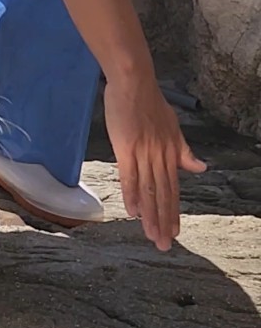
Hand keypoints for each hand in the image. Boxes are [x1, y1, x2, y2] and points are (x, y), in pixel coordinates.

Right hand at [102, 73, 205, 250]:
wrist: (135, 83)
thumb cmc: (149, 102)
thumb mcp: (172, 127)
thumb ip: (184, 150)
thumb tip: (200, 168)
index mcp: (172, 152)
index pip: (174, 188)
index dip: (174, 211)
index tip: (174, 231)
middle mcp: (162, 156)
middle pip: (164, 194)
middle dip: (165, 220)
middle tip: (165, 244)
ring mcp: (145, 153)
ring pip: (150, 190)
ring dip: (151, 215)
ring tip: (152, 236)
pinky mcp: (127, 148)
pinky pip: (130, 176)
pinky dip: (133, 194)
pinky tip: (135, 211)